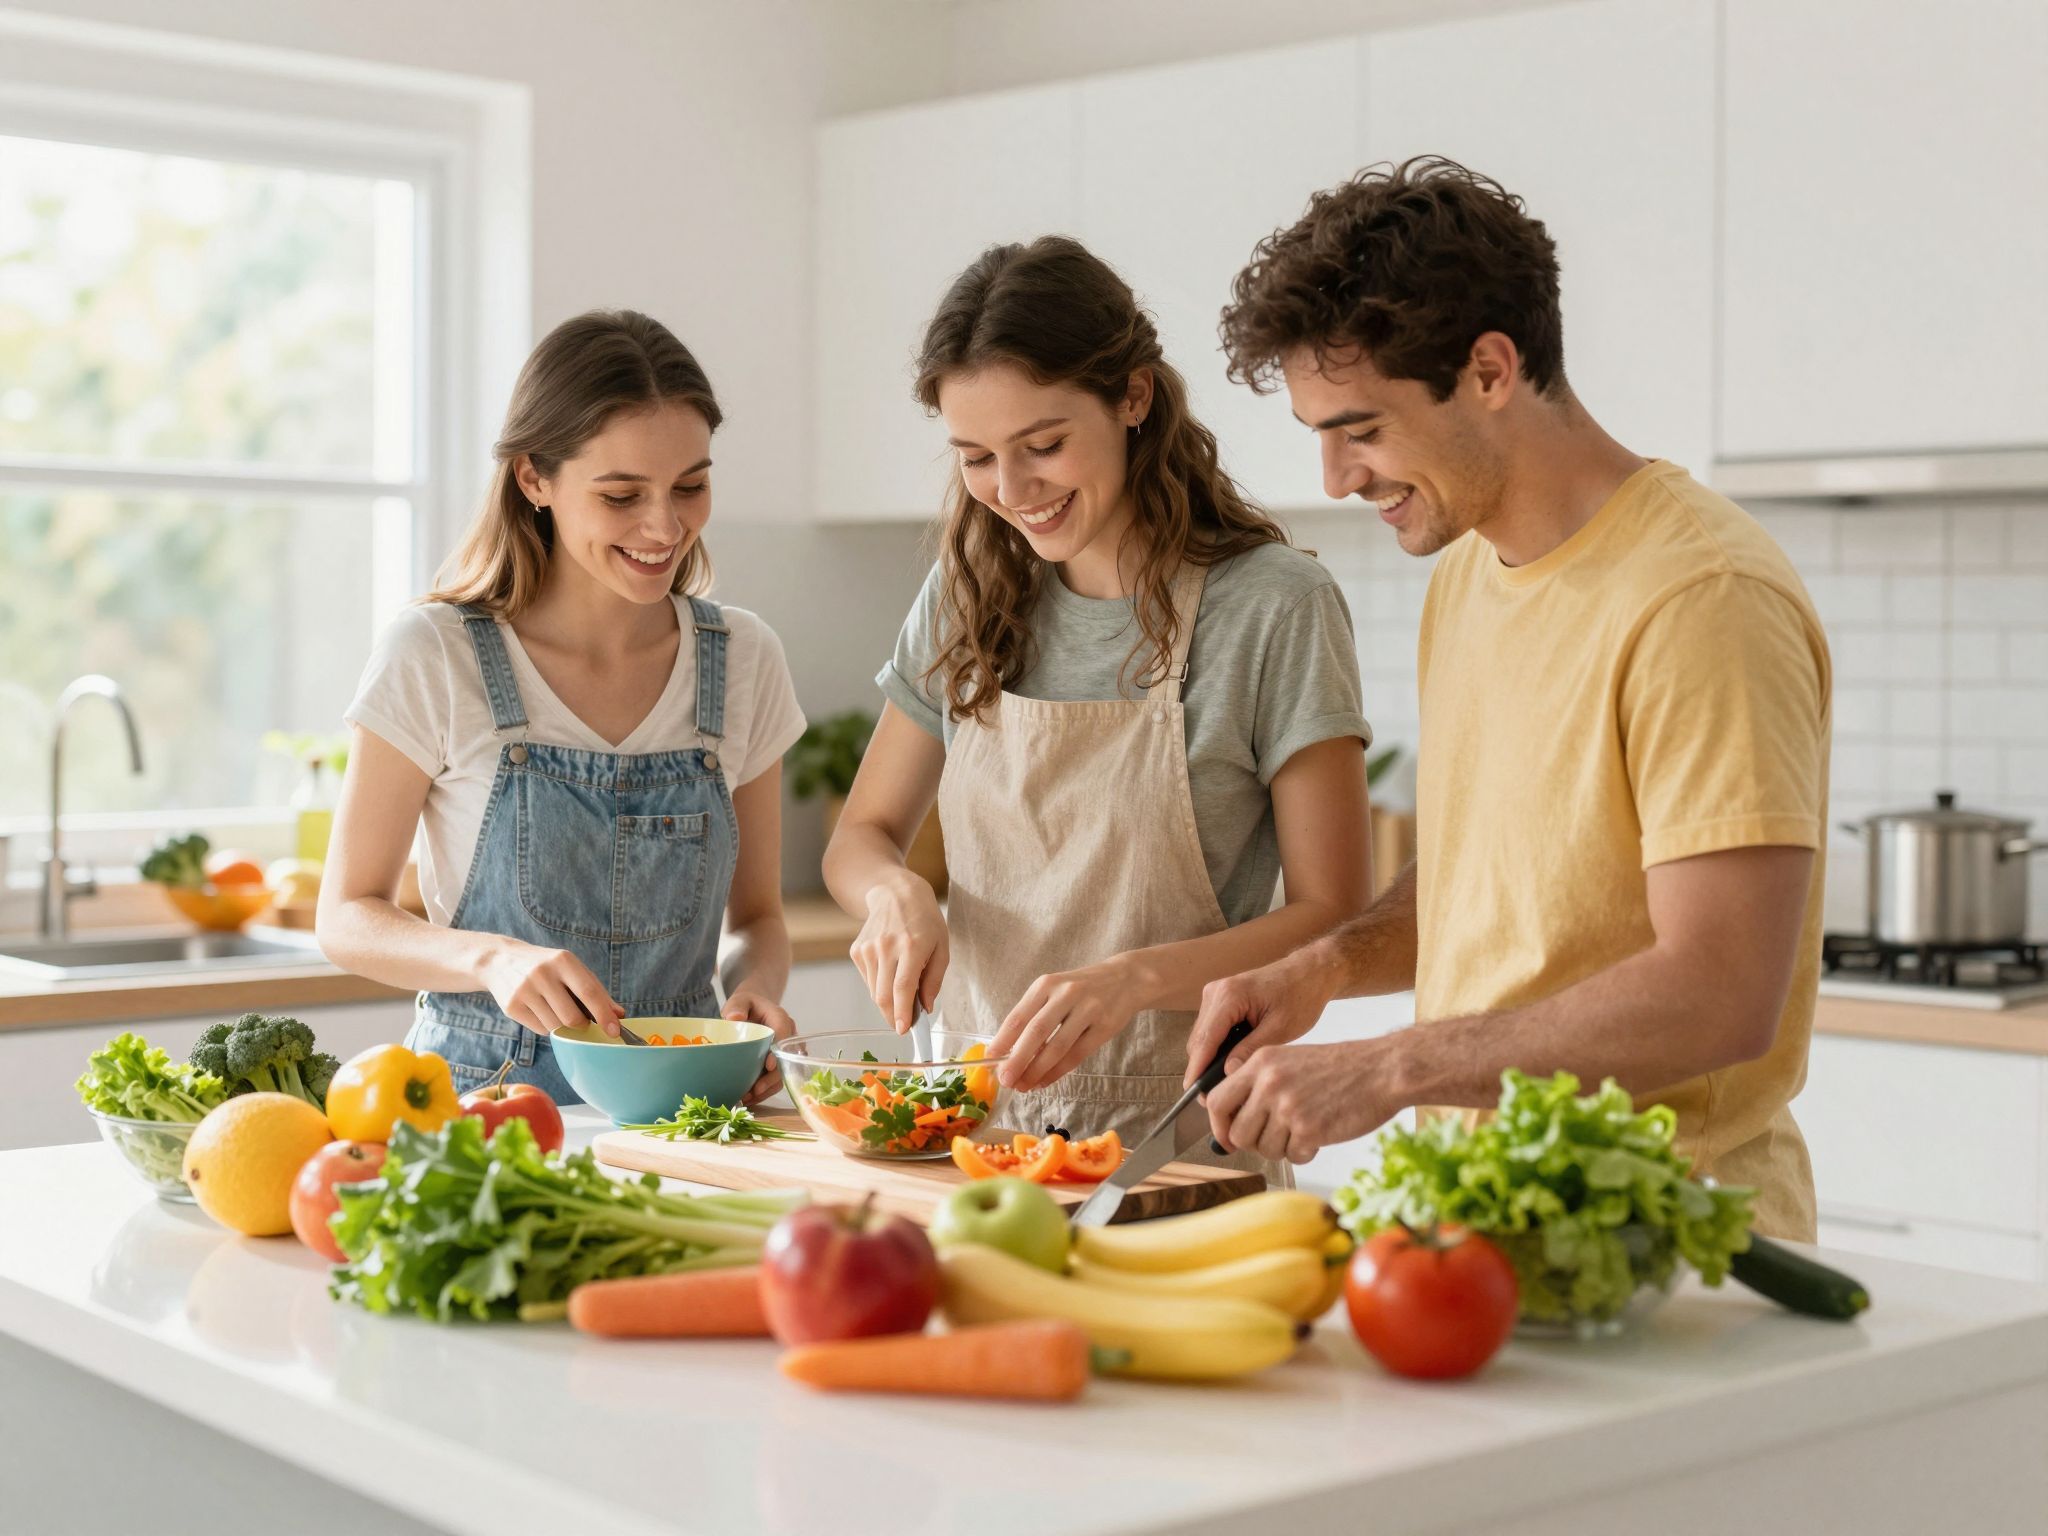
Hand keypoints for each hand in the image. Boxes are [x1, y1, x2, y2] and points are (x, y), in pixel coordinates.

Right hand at [480, 940, 621, 1036]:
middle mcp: (542, 974)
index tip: (615, 1031)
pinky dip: (548, 1027)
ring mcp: (524, 990)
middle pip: (572, 1018)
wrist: (501, 960)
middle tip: (583, 1022)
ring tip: (558, 1010)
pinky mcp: (511, 1007)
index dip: (604, 1015)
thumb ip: (597, 991)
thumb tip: (619, 1015)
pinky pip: (540, 1030)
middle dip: (583, 1026)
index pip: (588, 992)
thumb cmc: (547, 966)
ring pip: (556, 1027)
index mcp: (563, 960)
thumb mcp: (572, 969)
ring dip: (564, 1027)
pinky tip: (541, 1010)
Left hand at [723, 989, 795, 1103]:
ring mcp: (785, 1051)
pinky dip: (765, 1090)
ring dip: (768, 1087)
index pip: (784, 1035)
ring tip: (749, 1098)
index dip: (778, 1051)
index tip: (768, 1065)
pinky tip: (750, 1097)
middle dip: (773, 1077)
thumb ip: (736, 1006)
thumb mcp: (739, 1000)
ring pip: (784, 1072)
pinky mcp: (779, 1062)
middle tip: (756, 1089)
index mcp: (780, 1018)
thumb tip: (734, 1018)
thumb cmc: (747, 1005)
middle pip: (787, 1059)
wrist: (752, 1009)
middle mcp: (788, 1035)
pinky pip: (777, 1079)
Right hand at [850, 874, 947, 1033]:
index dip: (903, 1012)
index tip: (905, 1030)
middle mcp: (886, 947)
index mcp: (911, 945)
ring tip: (902, 991)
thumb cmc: (925, 920)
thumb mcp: (942, 946)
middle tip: (905, 1023)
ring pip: (874, 991)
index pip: (902, 986)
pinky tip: (890, 971)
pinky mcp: (857, 950)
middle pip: (884, 995)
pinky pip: (868, 980)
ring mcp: (868, 948)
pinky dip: (879, 985)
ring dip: (888, 1001)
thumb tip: (926, 1007)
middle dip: (894, 1016)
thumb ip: (935, 979)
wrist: (894, 893)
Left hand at [991, 955, 1149, 1093]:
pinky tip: (1045, 1081)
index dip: (1003, 1040)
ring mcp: (1088, 1009)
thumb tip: (1009, 1052)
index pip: (1019, 1015)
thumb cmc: (1081, 989)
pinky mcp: (1105, 1026)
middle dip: (1018, 1060)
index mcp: (1046, 984)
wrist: (1126, 979)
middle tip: (1006, 1080)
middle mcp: (1066, 994)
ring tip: (1024, 1086)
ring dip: (1037, 1070)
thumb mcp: (1055, 990)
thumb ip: (1035, 1015)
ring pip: (1057, 1047)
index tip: (990, 1059)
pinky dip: (1058, 1071)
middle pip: (1036, 1032)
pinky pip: (1077, 1055)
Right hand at [1183, 945, 1340, 1087]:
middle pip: (1199, 1039)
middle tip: (1214, 1097)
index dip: (1197, 1069)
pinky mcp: (1220, 999)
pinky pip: (1211, 1029)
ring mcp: (1215, 994)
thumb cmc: (1300, 996)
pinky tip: (1230, 1063)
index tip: (1193, 1093)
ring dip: (1209, 1058)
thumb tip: (1228, 1074)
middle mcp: (1216, 992)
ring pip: (1202, 1036)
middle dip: (1203, 1068)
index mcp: (1229, 996)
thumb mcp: (1280, 1029)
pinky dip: (1216, 1047)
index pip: (1205, 1039)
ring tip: (1224, 1084)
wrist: (1308, 972)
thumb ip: (1251, 1050)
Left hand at [1204, 1038, 1397, 1164]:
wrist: (1382, 1070)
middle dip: (1254, 1143)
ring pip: (1264, 1149)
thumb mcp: (1290, 1060)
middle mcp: (1269, 1083)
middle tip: (1276, 1138)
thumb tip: (1230, 1123)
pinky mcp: (1309, 1129)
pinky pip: (1292, 1156)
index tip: (1227, 1137)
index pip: (1216, 1100)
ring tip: (1303, 1131)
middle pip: (1237, 1132)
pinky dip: (1304, 1153)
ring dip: (1282, 1148)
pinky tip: (1320, 1135)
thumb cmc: (1341, 1068)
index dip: (1218, 1125)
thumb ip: (1258, 1084)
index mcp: (1261, 1062)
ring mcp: (1288, 1107)